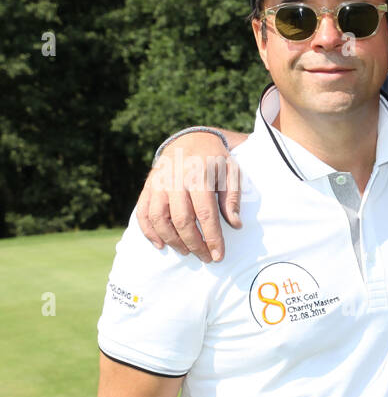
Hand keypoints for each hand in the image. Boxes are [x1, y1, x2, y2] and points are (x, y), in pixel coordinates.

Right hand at [136, 135, 241, 261]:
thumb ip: (232, 197)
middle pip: (181, 220)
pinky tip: (161, 245)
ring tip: (186, 252)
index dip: (211, 238)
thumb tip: (235, 225)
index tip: (218, 256)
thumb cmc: (216, 159)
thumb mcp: (232, 171)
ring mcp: (158, 183)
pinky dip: (148, 231)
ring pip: (159, 219)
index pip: (205, 214)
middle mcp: (175, 180)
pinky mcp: (148, 187)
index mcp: (199, 176)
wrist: (191, 138)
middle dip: (194, 244)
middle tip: (205, 258)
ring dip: (172, 240)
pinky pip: (142, 212)